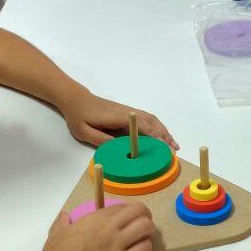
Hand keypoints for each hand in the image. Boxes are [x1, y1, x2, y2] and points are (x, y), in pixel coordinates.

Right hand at [32, 203, 155, 250]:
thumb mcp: (56, 233)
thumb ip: (63, 222)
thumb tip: (65, 216)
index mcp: (94, 219)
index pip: (121, 206)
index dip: (127, 211)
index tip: (126, 218)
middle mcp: (109, 228)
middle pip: (139, 211)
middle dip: (144, 215)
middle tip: (142, 223)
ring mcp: (117, 246)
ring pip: (146, 227)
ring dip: (148, 230)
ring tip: (143, 237)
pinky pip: (144, 249)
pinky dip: (145, 246)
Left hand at [59, 90, 177, 149]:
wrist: (76, 99)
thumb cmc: (78, 116)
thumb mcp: (84, 132)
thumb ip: (101, 140)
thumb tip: (121, 150)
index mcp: (116, 117)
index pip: (140, 125)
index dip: (153, 136)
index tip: (163, 147)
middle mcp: (126, 112)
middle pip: (151, 122)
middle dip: (164, 136)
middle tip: (173, 151)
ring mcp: (128, 111)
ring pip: (151, 120)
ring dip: (164, 131)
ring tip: (173, 145)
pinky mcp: (127, 113)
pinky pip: (147, 120)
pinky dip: (158, 128)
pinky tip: (162, 136)